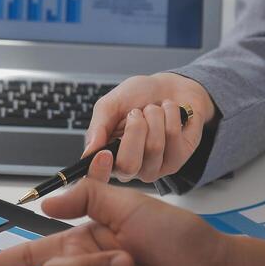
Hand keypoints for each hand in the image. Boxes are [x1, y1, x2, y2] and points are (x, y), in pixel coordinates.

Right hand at [84, 72, 214, 182]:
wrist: (168, 87)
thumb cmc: (137, 97)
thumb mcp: (111, 104)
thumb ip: (98, 126)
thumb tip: (89, 151)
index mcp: (107, 157)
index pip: (98, 177)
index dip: (99, 169)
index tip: (105, 153)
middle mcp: (129, 169)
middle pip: (128, 165)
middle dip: (135, 128)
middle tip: (136, 113)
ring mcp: (153, 168)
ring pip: (154, 146)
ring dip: (155, 116)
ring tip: (153, 109)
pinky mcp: (175, 162)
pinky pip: (173, 138)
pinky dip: (171, 114)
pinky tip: (169, 112)